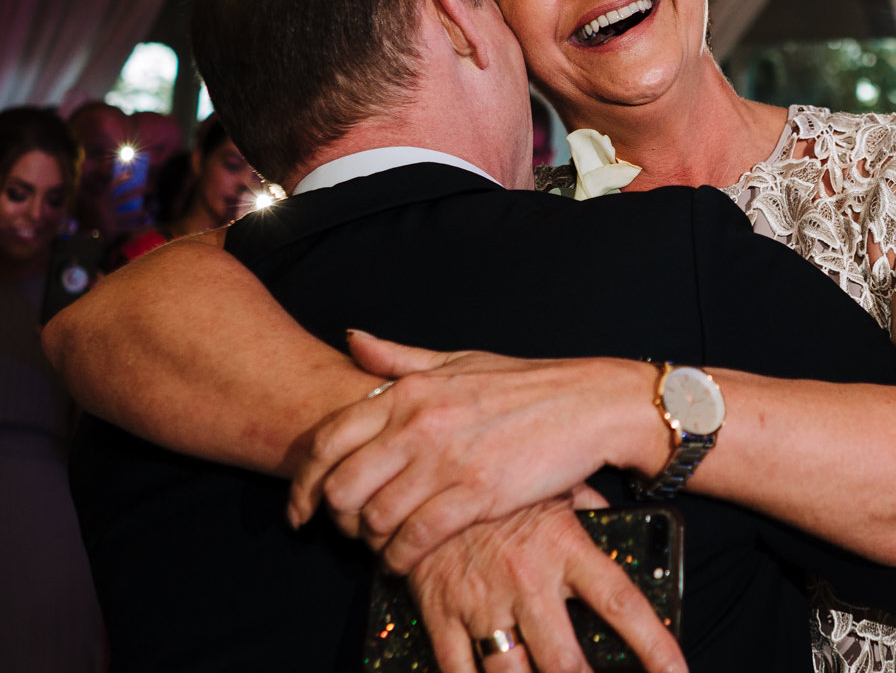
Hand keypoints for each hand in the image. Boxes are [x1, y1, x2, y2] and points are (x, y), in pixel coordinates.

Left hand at [287, 331, 658, 572]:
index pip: (329, 440)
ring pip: (373, 518)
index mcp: (410, 390)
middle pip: (341, 486)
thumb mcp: (460, 359)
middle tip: (343, 533)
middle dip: (333, 519)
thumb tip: (352, 339)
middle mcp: (420, 423)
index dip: (304, 482)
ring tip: (380, 544)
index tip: (302, 508)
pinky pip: (415, 538)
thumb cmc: (527, 384)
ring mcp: (447, 460)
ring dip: (369, 541)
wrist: (591, 404)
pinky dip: (400, 557)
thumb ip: (400, 357)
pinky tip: (405, 559)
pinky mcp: (477, 494)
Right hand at [410, 496, 685, 672]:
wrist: (425, 467)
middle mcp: (528, 582)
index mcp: (565, 548)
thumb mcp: (556, 485)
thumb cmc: (502, 478)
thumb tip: (626, 524)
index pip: (622, 605)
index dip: (655, 647)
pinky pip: (457, 672)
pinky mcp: (441, 614)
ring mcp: (482, 603)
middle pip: (566, 663)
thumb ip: (592, 510)